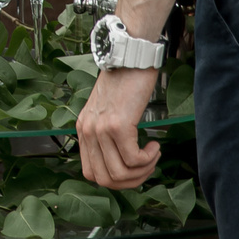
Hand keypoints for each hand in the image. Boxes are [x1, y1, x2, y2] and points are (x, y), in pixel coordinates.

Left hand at [76, 66, 161, 188]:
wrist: (130, 56)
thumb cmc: (125, 82)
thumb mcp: (108, 111)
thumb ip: (108, 135)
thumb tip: (124, 163)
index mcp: (83, 130)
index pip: (91, 174)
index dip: (115, 180)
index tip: (133, 170)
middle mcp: (88, 131)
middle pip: (104, 180)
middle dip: (131, 182)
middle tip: (147, 166)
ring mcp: (101, 129)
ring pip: (120, 174)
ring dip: (143, 171)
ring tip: (152, 155)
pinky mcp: (118, 125)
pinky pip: (133, 159)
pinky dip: (148, 159)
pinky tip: (154, 146)